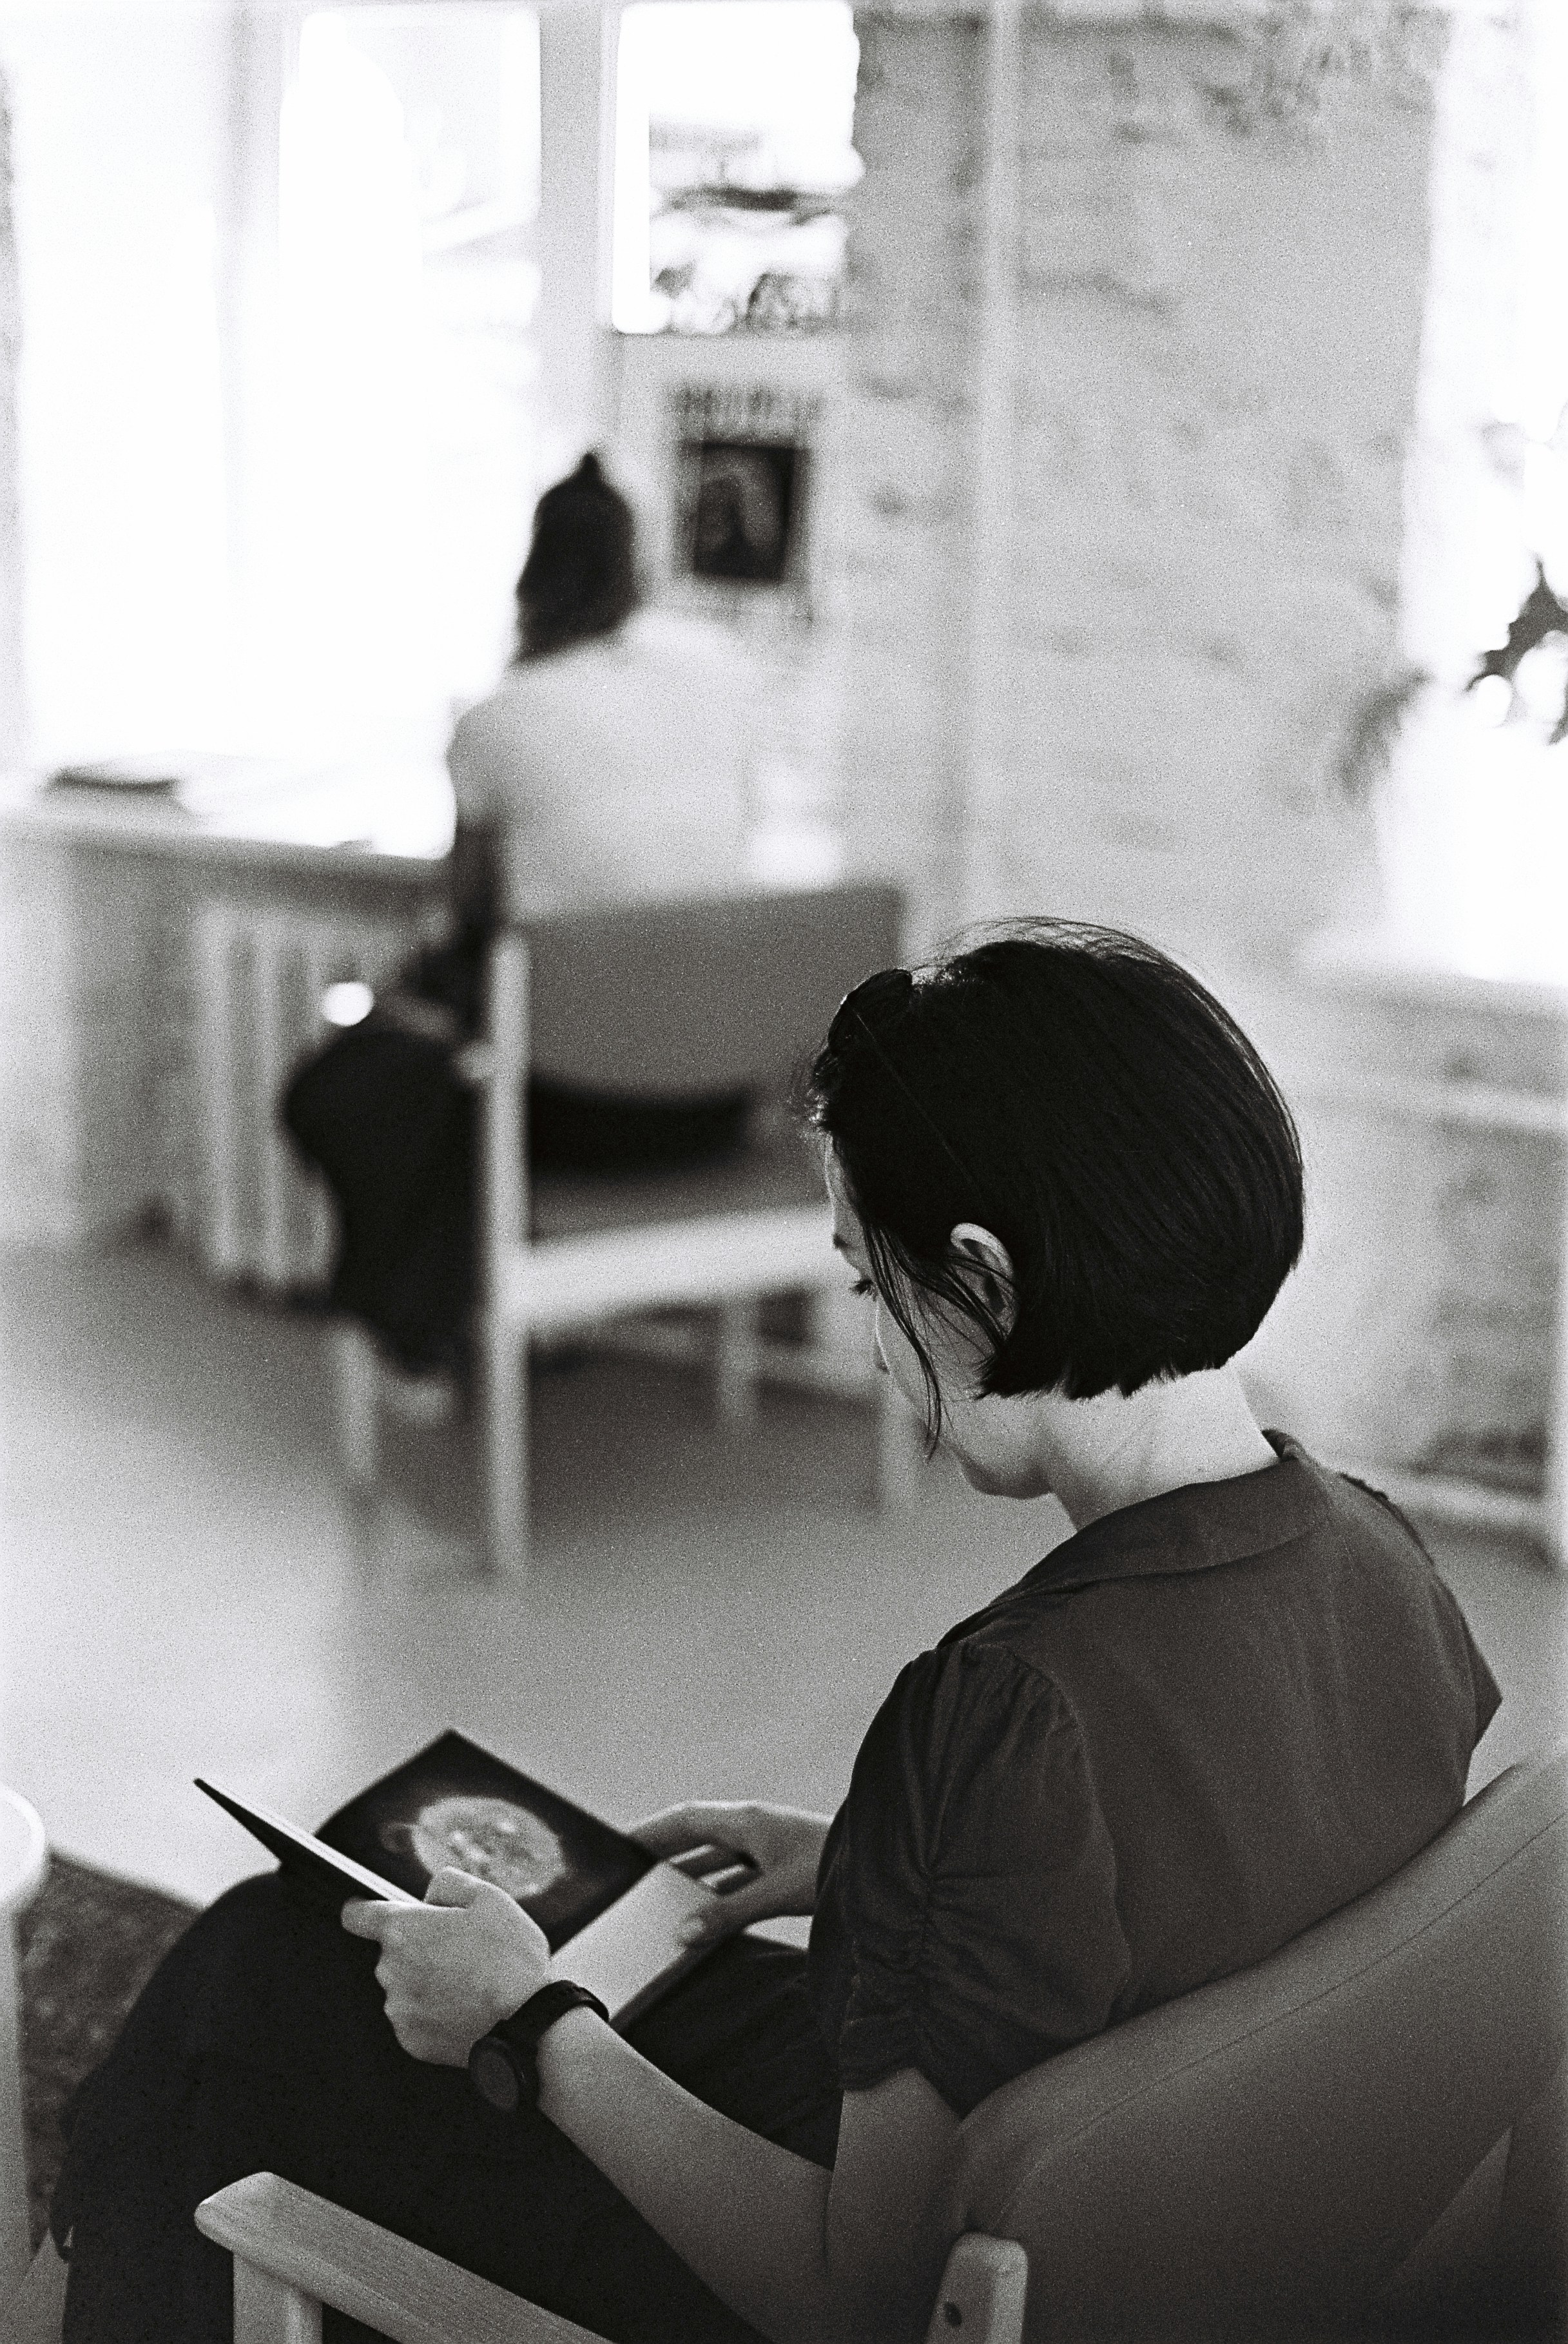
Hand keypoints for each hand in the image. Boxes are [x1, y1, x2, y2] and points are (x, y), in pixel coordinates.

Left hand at [341, 1869, 550, 2065]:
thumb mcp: (488, 1897)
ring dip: (426, 1980)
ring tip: (469, 1982)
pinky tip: (464, 2006)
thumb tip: (429, 1896)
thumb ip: (447, 1883)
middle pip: (392, 1951)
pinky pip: (414, 2016)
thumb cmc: (509, 1958)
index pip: (357, 1915)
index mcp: (404, 1931)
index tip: (365, 1912)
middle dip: (418, 1946)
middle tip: (460, 1950)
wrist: (527, 2022)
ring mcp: (399, 2010)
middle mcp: (391, 1971)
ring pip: (404, 1985)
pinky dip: (433, 2010)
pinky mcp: (410, 2041)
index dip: (361, 1910)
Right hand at [633, 1802, 831, 1952]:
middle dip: (667, 1853)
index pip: (686, 1819)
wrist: (882, 1868)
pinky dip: (720, 1891)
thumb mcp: (775, 1893)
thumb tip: (682, 1934)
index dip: (652, 1830)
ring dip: (694, 1876)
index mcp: (747, 1821)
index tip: (621, 1843)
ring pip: (720, 1858)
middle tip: (634, 1874)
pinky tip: (710, 1914)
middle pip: (699, 1836)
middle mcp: (755, 1827)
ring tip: (663, 1899)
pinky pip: (740, 1875)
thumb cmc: (834, 1867)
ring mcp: (771, 1844)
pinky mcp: (785, 1865)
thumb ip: (727, 1914)